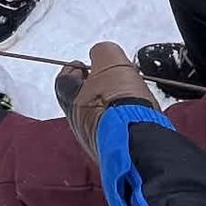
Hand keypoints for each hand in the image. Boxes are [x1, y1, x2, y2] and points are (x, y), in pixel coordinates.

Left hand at [55, 41, 157, 161]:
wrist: (141, 141)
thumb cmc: (121, 102)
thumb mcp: (111, 61)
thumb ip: (102, 52)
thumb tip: (100, 54)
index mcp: (71, 99)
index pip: (64, 79)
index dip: (75, 68)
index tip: (84, 64)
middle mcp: (79, 124)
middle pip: (83, 99)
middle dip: (97, 86)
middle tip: (114, 78)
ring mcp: (97, 141)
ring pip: (100, 116)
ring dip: (112, 104)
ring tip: (131, 96)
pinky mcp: (116, 152)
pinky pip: (116, 131)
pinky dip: (124, 120)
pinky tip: (138, 115)